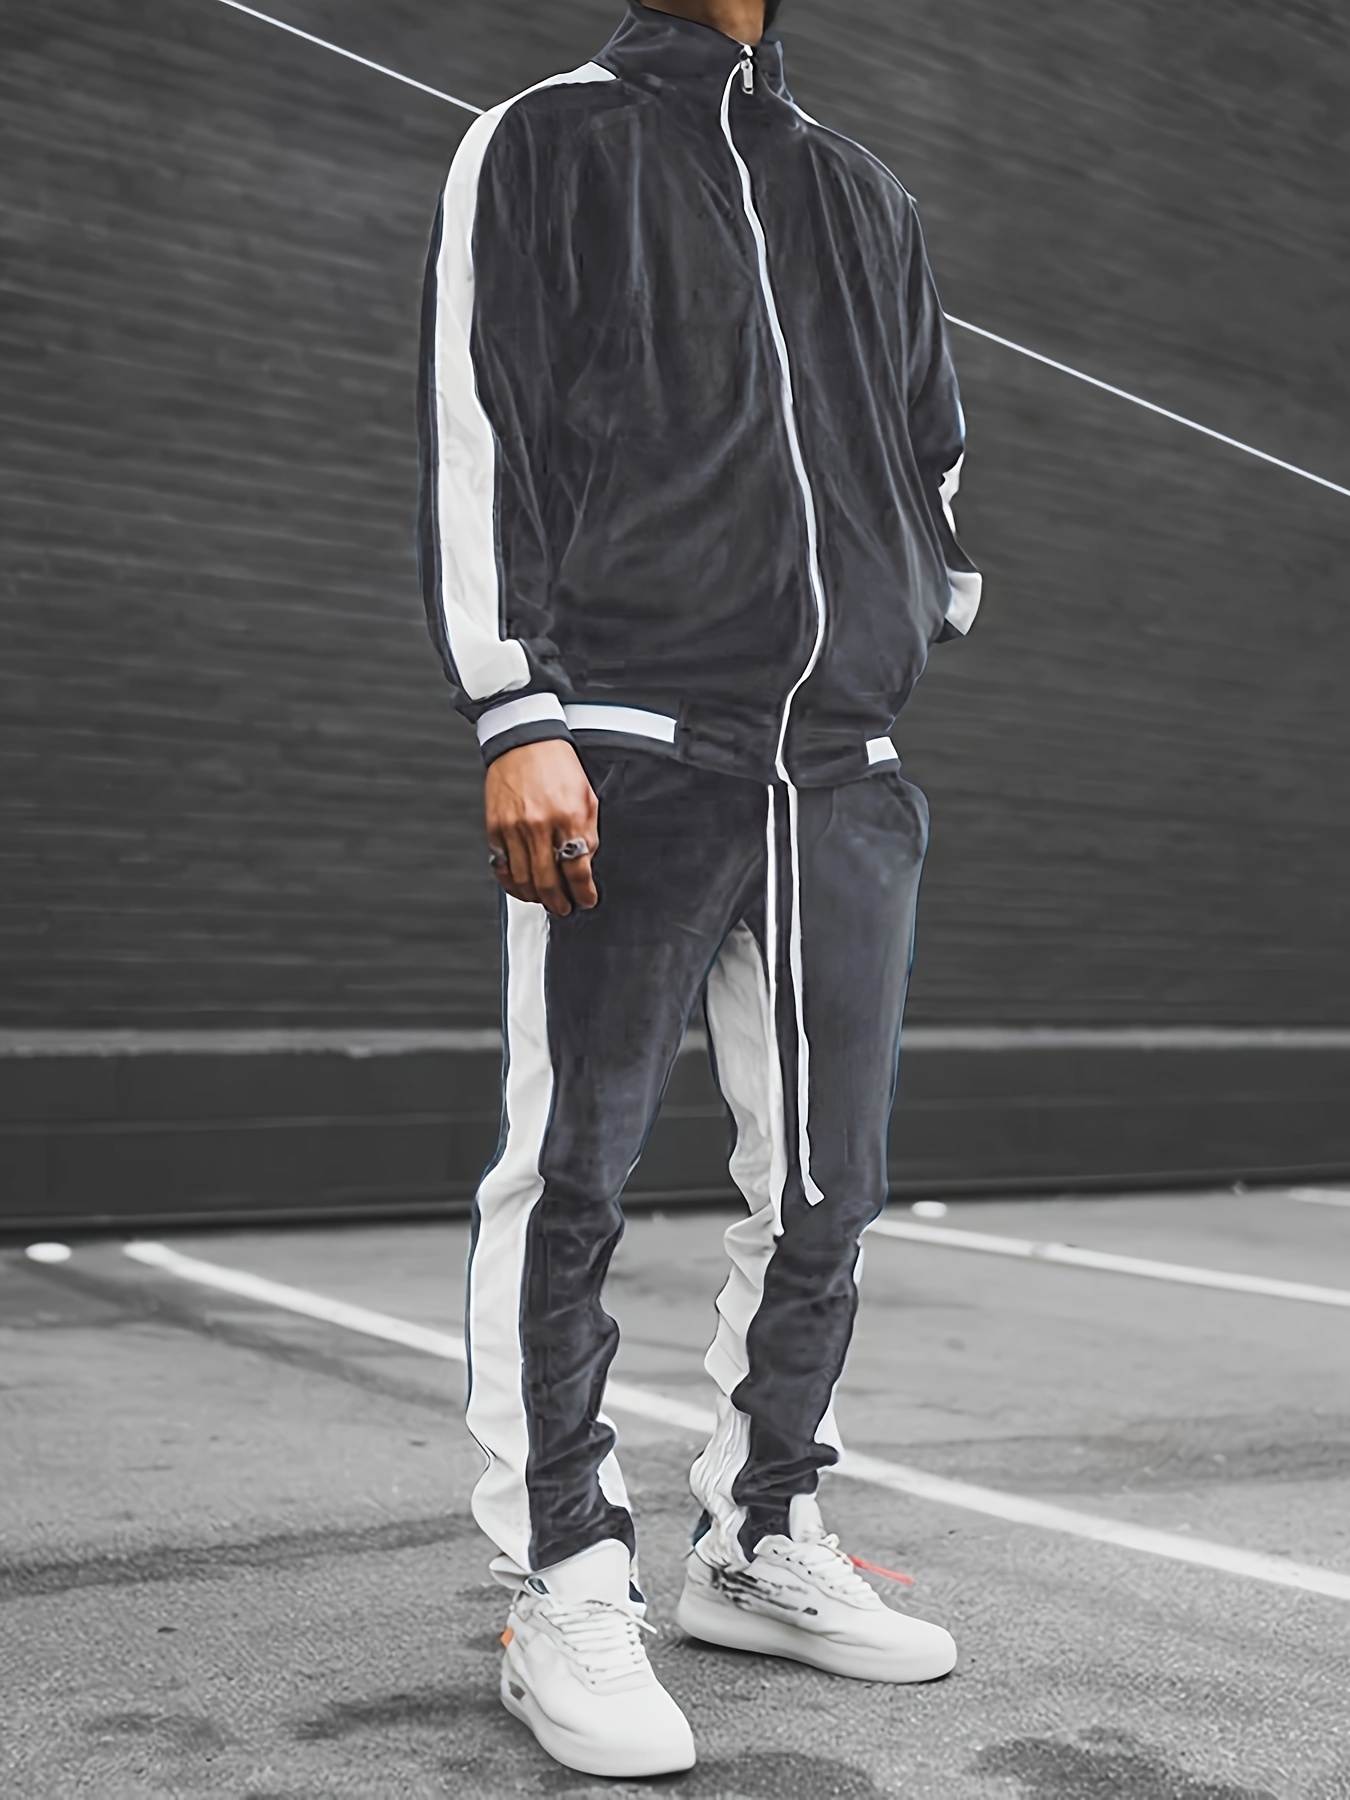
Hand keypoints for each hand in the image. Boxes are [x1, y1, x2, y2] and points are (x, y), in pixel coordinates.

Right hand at [485, 740, 598, 915]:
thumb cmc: (557, 766)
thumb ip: (587, 833)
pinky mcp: (494, 828)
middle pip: (549, 881)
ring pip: (523, 880)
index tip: (586, 899)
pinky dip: (512, 883)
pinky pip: (501, 867)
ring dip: (536, 897)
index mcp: (568, 816)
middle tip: (565, 908)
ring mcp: (513, 828)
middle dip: (560, 903)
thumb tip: (584, 866)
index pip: (578, 870)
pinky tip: (522, 886)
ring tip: (546, 900)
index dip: (584, 892)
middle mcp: (539, 825)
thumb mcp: (587, 797)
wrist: (525, 742)